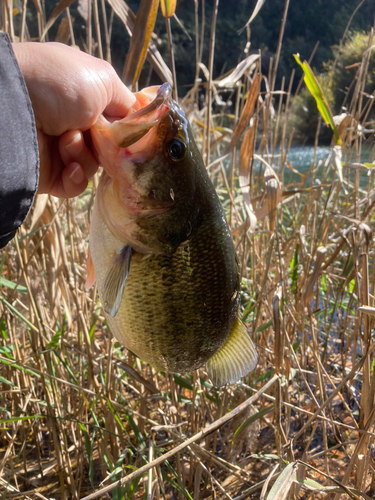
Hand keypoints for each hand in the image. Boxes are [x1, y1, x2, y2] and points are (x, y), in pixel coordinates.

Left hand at [12, 42, 135, 197]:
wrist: (13, 106)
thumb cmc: (58, 83)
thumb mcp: (102, 79)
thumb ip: (126, 102)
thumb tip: (137, 120)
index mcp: (83, 98)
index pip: (114, 120)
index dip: (125, 129)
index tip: (134, 134)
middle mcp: (72, 123)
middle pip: (108, 147)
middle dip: (107, 143)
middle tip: (97, 134)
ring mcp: (60, 150)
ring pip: (94, 166)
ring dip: (85, 154)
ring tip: (67, 139)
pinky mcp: (50, 174)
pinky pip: (77, 185)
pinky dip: (77, 175)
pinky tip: (69, 163)